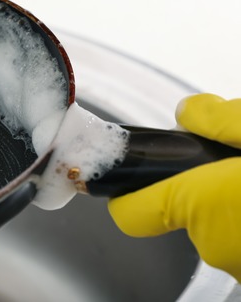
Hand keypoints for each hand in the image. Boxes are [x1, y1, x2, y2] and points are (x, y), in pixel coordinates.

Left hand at [108, 94, 240, 281]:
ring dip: (229, 203)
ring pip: (217, 227)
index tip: (130, 173)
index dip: (127, 191)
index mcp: (198, 203)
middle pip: (181, 213)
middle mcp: (214, 244)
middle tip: (229, 162)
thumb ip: (217, 119)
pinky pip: (240, 238)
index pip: (128, 212)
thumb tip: (187, 113)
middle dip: (200, 186)